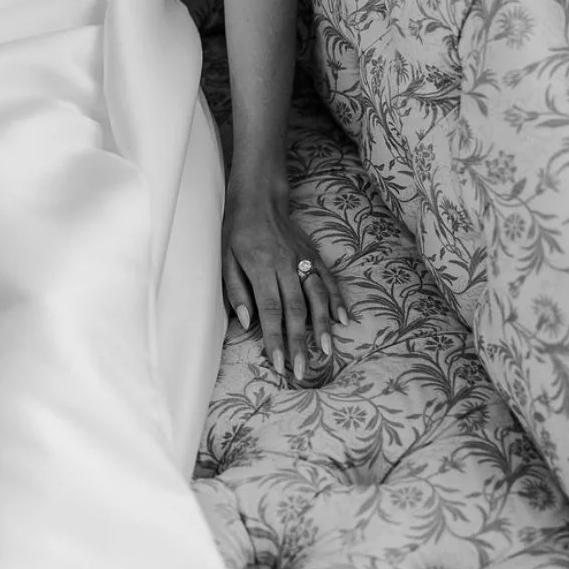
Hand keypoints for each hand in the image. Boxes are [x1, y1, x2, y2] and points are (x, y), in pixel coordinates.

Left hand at [221, 179, 348, 381]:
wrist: (259, 197)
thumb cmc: (236, 230)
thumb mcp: (225, 258)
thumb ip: (235, 290)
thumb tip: (247, 322)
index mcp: (260, 266)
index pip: (269, 309)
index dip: (275, 338)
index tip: (278, 364)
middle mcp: (285, 265)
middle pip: (295, 309)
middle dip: (299, 342)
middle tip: (303, 370)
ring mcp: (302, 259)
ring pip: (317, 296)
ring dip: (323, 326)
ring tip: (327, 351)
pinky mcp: (313, 254)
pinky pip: (328, 280)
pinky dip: (337, 300)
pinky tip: (343, 320)